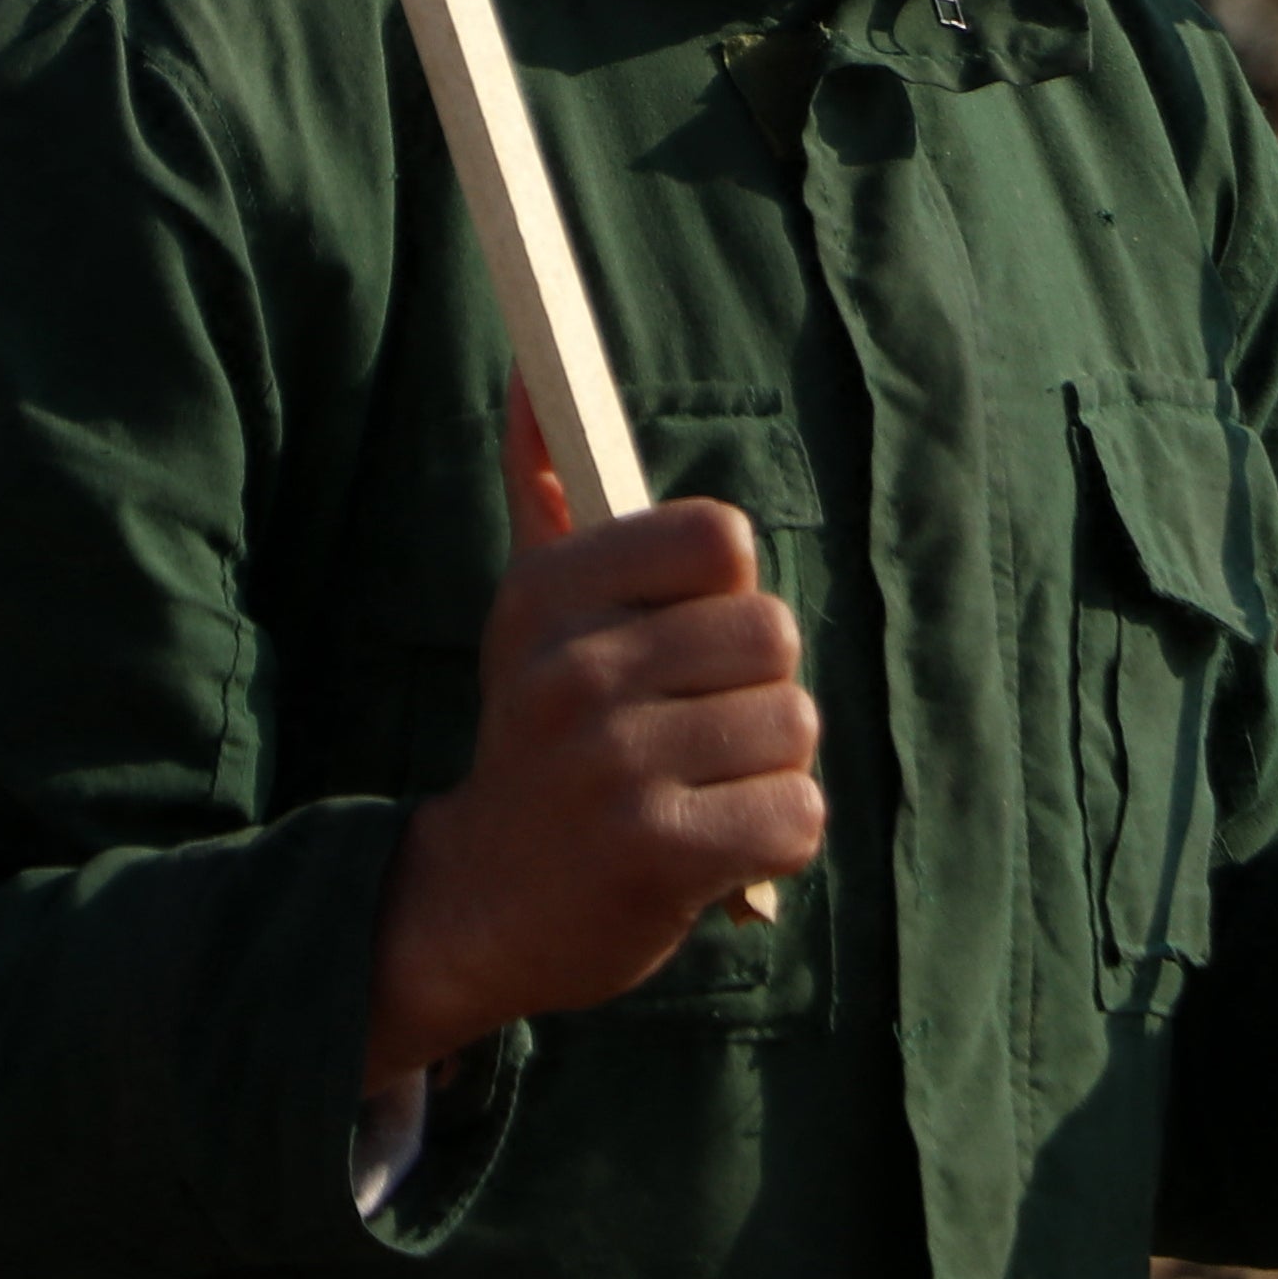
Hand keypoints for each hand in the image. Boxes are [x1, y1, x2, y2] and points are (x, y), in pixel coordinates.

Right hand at [358, 393, 826, 1083]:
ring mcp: (614, 764)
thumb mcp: (529, 612)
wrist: (479, 905)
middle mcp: (575, 669)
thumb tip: (534, 373)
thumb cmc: (536, 738)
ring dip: (769, 768)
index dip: (724, 591)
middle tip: (693, 731)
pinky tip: (716, 847)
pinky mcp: (658, 854)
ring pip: (795, 723)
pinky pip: (798, 814)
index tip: (679, 638)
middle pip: (772, 631)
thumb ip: (545, 486)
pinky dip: (777, 838)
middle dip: (755, 687)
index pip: (719, 537)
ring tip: (701, 789)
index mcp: (548, 593)